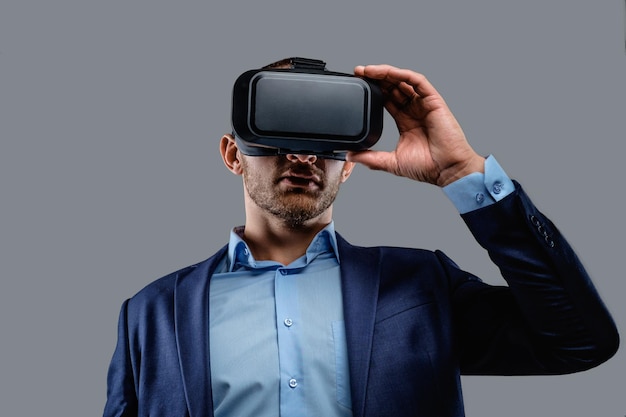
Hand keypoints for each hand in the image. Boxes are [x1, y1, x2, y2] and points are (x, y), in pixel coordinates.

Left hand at [347, 64, 484, 186]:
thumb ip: (370, 158)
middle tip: (358, 72)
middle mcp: (415, 110)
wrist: (447, 170)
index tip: (357, 85)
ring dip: (385, 73)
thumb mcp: (391, 162)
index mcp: (406, 122)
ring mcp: (424, 104)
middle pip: (393, 87)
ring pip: (403, 81)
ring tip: (368, 70)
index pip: (387, 100)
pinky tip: (388, 72)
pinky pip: (417, 81)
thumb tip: (350, 156)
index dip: (373, 91)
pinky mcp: (434, 101)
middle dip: (376, 78)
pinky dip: (402, 74)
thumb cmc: (427, 167)